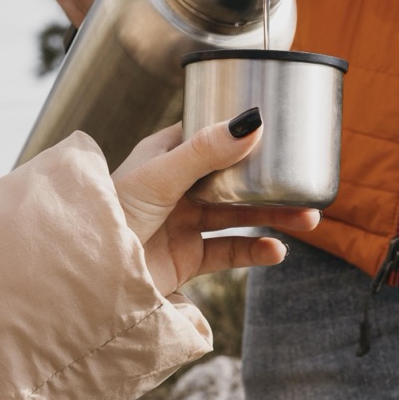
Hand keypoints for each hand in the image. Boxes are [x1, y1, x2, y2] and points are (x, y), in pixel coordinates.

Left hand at [111, 113, 319, 295]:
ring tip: (308, 219)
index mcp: (164, 156)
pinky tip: (276, 250)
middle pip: (232, 177)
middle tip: (303, 182)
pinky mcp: (187, 258)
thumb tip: (252, 122)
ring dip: (272, 216)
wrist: (90, 277)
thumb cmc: (112, 215)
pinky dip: (255, 250)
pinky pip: (229, 251)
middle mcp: (176, 187)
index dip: (240, 130)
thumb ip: (206, 151)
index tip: (276, 127)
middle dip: (268, 179)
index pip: (208, 134)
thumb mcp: (160, 176)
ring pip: (237, 214)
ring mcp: (183, 223)